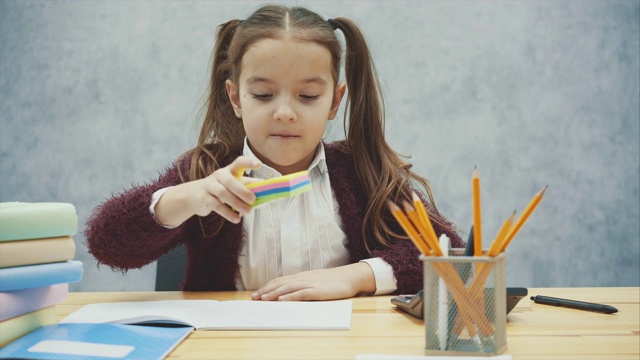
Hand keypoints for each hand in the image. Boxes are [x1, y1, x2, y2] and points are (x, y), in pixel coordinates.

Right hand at [154, 156, 260, 226]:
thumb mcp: (233, 185)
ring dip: (236, 203)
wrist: (193, 196)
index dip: (248, 163)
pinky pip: (216, 205)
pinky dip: (227, 213)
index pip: (239, 163)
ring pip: (223, 193)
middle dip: (242, 190)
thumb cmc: (219, 189)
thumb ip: (247, 186)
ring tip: (247, 211)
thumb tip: (265, 189)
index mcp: (229, 171)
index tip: (259, 164)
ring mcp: (209, 186)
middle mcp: (219, 176)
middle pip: (230, 180)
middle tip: (253, 200)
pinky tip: (236, 219)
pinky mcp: (203, 198)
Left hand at [251, 263, 375, 300]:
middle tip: (254, 297)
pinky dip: (290, 296)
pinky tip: (282, 300)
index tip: (257, 293)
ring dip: (274, 293)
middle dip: (266, 290)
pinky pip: (301, 293)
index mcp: (302, 276)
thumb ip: (304, 285)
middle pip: (280, 283)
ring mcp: (310, 283)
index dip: (268, 286)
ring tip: (263, 299)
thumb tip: (292, 292)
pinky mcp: (317, 291)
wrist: (350, 277)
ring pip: (287, 287)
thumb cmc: (334, 281)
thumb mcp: (316, 281)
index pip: (280, 280)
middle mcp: (303, 278)